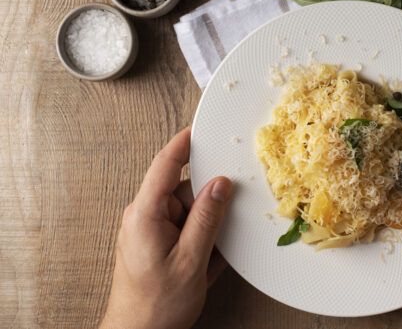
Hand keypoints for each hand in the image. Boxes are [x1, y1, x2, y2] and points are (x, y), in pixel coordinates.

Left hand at [100, 127, 232, 328]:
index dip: (184, 143)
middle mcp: (144, 217)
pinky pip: (186, 228)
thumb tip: (221, 184)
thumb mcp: (191, 260)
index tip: (200, 127)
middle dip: (208, 202)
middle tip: (225, 217)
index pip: (165, 165)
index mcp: (145, 214)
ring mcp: (150, 229)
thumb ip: (207, 218)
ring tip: (208, 255)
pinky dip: (200, 239)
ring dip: (206, 227)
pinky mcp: (158, 242)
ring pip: (189, 210)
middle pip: (185, 189)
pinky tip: (204, 260)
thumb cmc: (156, 306)